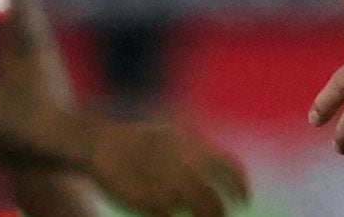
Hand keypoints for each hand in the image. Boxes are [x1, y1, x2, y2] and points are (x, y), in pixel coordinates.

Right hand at [84, 118, 249, 216]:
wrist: (100, 143)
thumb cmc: (140, 143)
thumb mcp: (172, 136)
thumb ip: (195, 150)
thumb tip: (222, 169)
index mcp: (190, 145)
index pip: (227, 167)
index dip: (240, 185)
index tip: (243, 199)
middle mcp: (181, 163)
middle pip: (212, 198)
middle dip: (219, 213)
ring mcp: (164, 182)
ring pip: (197, 208)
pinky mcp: (147, 200)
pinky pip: (170, 215)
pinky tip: (173, 216)